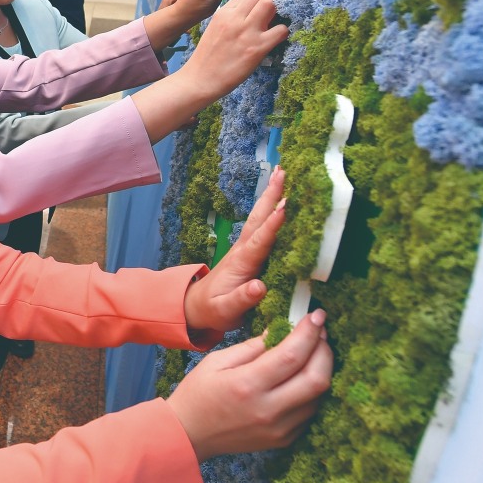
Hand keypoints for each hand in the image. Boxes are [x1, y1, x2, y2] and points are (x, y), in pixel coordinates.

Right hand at [167, 309, 332, 460]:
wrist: (189, 434)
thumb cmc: (198, 393)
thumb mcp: (217, 361)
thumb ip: (252, 346)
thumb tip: (282, 330)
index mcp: (247, 384)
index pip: (291, 355)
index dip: (309, 333)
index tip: (315, 316)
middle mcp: (268, 409)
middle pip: (316, 378)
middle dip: (324, 350)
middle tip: (320, 332)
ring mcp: (279, 428)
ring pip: (318, 396)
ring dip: (321, 369)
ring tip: (314, 351)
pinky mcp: (284, 439)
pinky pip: (309, 411)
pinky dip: (312, 390)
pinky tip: (303, 376)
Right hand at [177, 0, 294, 100]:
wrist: (199, 79)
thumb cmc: (209, 56)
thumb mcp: (217, 27)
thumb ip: (234, 14)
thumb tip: (258, 6)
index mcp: (225, 12)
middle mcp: (235, 18)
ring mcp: (246, 33)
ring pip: (271, 4)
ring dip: (285, 3)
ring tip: (292, 7)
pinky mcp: (256, 49)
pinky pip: (280, 31)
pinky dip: (285, 29)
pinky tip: (282, 33)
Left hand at [185, 167, 283, 334]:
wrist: (197, 306)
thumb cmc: (214, 310)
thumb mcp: (225, 310)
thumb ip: (242, 300)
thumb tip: (259, 287)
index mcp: (241, 263)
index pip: (259, 241)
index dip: (273, 225)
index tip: (286, 207)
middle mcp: (243, 250)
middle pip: (258, 219)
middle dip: (271, 196)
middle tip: (283, 172)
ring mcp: (245, 248)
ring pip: (259, 218)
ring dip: (271, 196)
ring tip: (282, 173)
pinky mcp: (249, 250)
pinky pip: (263, 226)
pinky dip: (272, 209)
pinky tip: (282, 198)